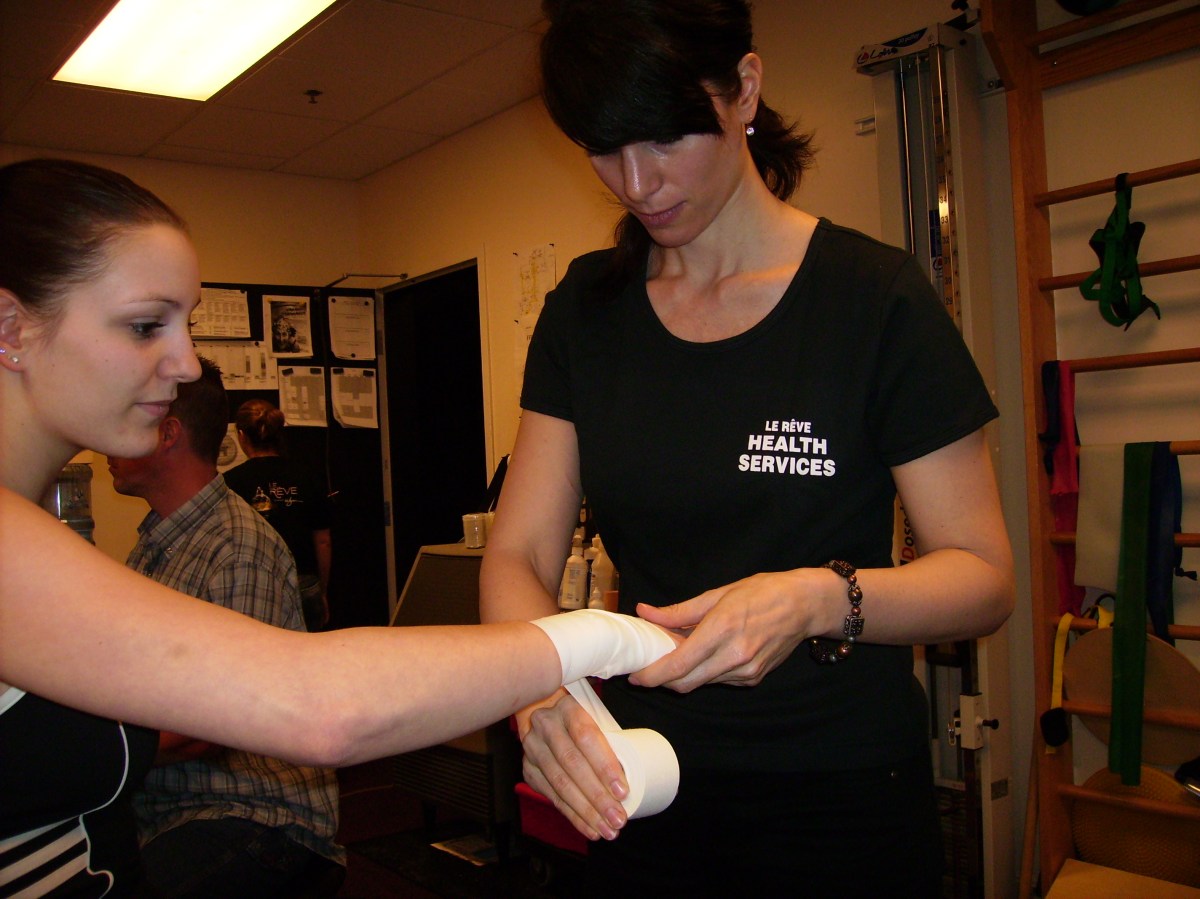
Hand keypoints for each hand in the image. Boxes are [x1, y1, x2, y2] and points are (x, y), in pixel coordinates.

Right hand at [516, 689, 629, 840]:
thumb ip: (610, 741)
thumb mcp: (596, 720)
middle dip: (597, 797)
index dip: (605, 766)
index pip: (586, 737)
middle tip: (618, 818)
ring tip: (607, 829)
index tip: (622, 791)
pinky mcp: (528, 769)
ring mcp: (533, 748)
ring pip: (560, 784)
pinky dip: (573, 815)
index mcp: (567, 708)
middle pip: (572, 764)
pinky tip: (589, 828)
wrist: (549, 717)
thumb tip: (632, 778)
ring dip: (586, 812)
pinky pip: (552, 796)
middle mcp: (546, 726)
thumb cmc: (584, 723)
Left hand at [629, 569, 831, 691]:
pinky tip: (704, 655)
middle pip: (685, 682)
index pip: (678, 664)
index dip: (652, 675)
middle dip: (661, 680)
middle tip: (647, 668)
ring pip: (701, 683)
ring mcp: (746, 671)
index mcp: (722, 629)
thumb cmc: (762, 592)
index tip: (635, 676)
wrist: (805, 605)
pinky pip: (719, 680)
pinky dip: (704, 672)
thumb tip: (645, 612)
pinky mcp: (754, 678)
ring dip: (683, 674)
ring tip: (677, 653)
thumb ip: (679, 611)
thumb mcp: (718, 594)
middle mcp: (734, 656)